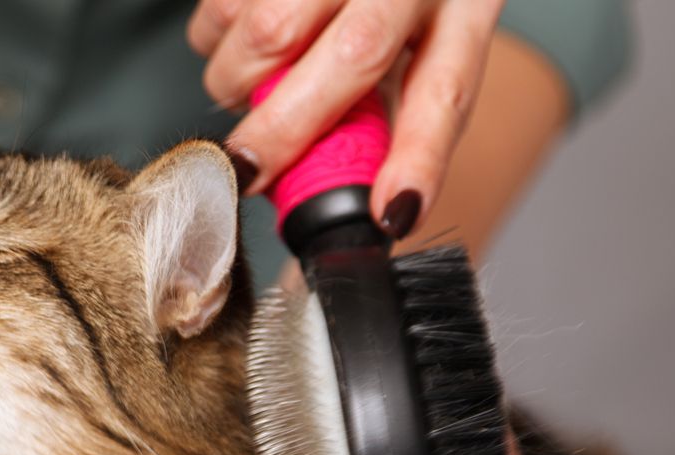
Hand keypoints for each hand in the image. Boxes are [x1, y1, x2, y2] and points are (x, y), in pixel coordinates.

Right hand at [188, 0, 504, 237]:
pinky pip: (221, 11)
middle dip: (287, 128)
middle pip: (356, 54)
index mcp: (459, 12)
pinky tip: (237, 40)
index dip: (420, 159)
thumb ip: (386, 119)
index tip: (391, 215)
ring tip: (251, 87)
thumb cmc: (387, 5)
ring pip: (269, 32)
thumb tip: (349, 203)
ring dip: (239, 82)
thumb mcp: (412, 51)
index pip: (447, 91)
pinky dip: (215, 42)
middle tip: (248, 172)